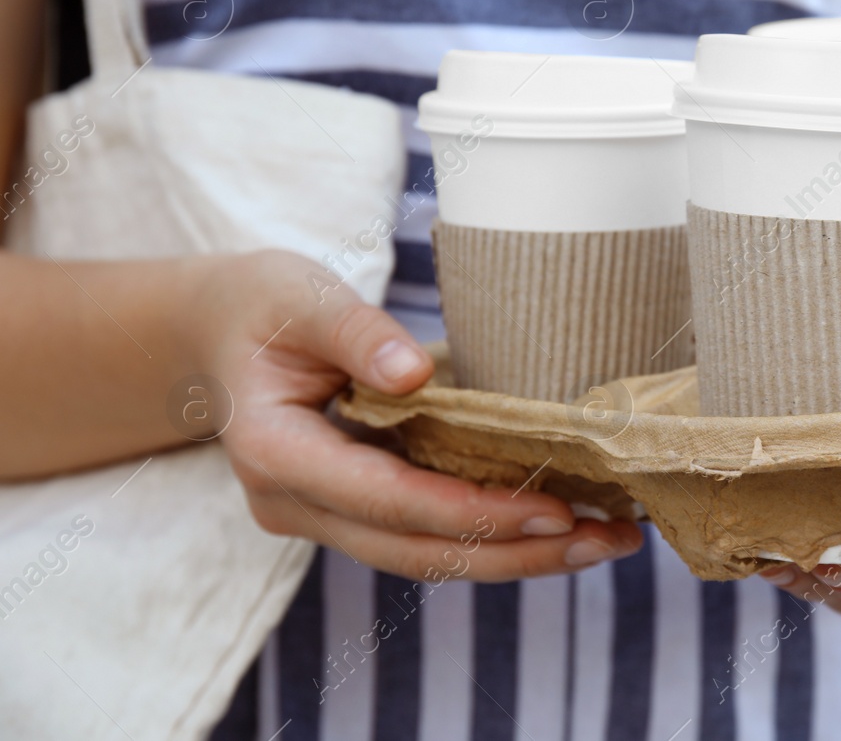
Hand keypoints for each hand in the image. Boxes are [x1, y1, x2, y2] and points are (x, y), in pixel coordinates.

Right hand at [197, 250, 641, 581]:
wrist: (220, 332)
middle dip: (517, 553)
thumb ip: (354, 332)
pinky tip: (561, 525)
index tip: (553, 509)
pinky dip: (494, 535)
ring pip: (426, 557)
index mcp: (274, 452)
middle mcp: (294, 504)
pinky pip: (427, 536)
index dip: (472, 510)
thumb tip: (412, 373)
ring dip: (517, 557)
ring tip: (604, 541)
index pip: (386, 498)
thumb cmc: (263, 305)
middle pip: (416, 549)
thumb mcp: (300, 296)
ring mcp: (322, 516)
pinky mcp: (354, 512)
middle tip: (608, 539)